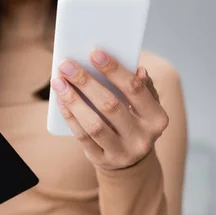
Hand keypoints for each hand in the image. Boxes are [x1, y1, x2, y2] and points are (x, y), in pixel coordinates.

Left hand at [51, 49, 168, 170]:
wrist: (131, 162)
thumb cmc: (135, 122)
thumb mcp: (145, 107)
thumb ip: (141, 87)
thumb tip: (137, 68)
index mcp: (157, 118)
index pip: (135, 88)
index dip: (114, 69)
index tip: (94, 52)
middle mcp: (142, 137)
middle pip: (111, 105)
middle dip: (86, 82)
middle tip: (67, 65)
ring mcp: (122, 152)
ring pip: (94, 124)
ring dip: (73, 100)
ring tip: (58, 81)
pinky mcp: (102, 160)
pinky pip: (82, 137)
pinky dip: (70, 116)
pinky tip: (61, 100)